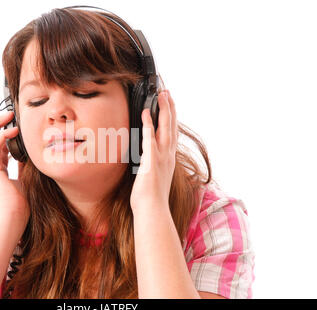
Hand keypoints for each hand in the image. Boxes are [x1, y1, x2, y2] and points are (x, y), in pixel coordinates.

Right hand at [0, 111, 28, 224]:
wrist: (12, 218)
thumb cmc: (18, 205)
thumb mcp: (23, 180)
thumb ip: (23, 169)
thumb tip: (30, 159)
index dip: (4, 134)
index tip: (16, 125)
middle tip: (10, 114)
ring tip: (9, 116)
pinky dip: (1, 135)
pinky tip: (13, 130)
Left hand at [130, 90, 177, 213]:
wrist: (153, 210)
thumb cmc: (151, 197)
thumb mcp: (154, 176)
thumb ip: (152, 164)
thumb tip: (147, 159)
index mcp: (168, 159)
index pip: (171, 133)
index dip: (171, 117)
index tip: (170, 104)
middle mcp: (168, 155)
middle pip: (171, 126)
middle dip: (170, 108)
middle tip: (167, 92)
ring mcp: (161, 158)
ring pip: (165, 129)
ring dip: (163, 111)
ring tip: (161, 96)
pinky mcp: (151, 162)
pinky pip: (149, 140)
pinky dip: (148, 126)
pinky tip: (145, 114)